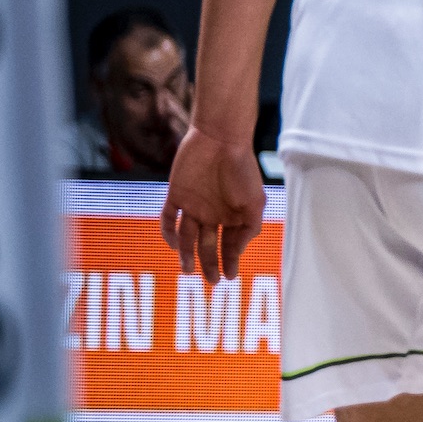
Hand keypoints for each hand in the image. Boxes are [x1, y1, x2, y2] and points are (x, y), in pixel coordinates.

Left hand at [161, 126, 266, 281]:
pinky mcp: (176, 195)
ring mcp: (193, 205)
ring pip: (186, 236)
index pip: (230, 244)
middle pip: (207, 244)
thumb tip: (238, 250)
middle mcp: (212, 214)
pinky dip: (168, 232)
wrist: (221, 140)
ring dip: (186, 254)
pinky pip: (168, 218)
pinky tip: (174, 244)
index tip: (230, 277)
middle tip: (211, 281)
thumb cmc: (243, 169)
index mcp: (233, 216)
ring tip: (187, 270)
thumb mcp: (255, 202)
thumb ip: (249, 228)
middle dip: (210, 263)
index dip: (230, 261)